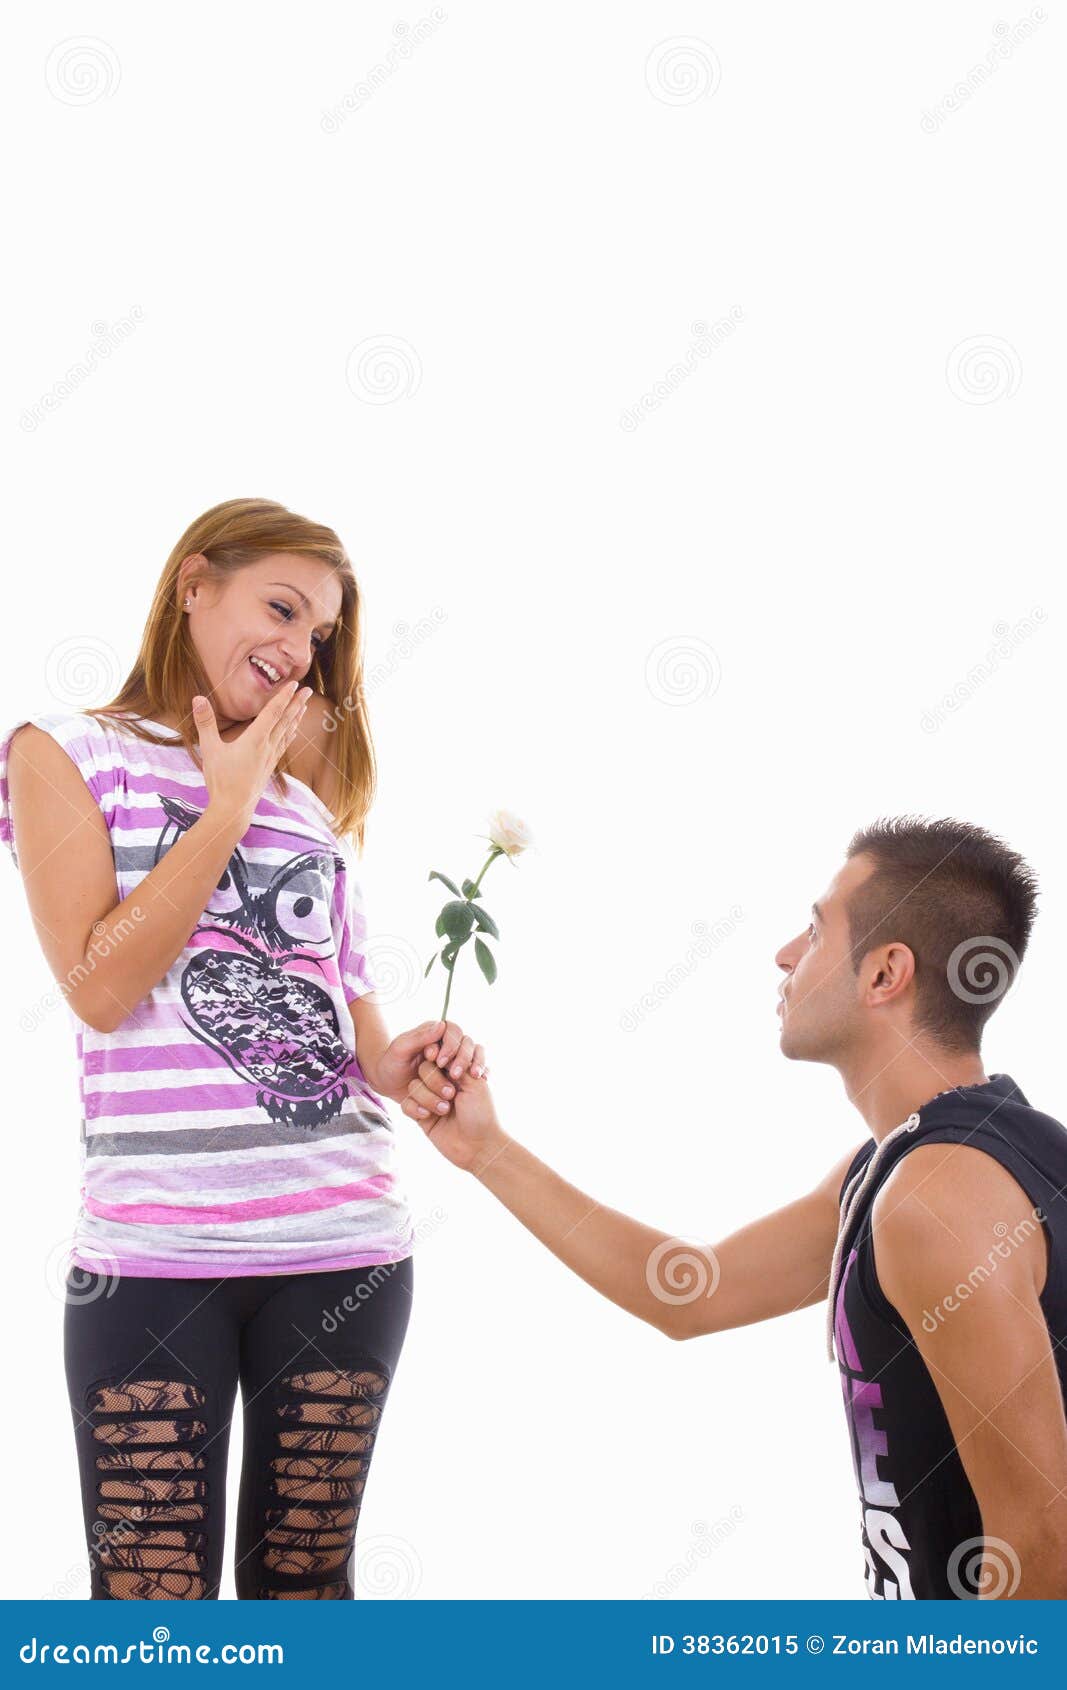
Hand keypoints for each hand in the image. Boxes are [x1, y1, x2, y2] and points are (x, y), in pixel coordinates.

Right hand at [193, 679, 311, 829]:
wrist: (233, 810)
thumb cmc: (220, 780)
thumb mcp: (209, 749)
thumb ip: (205, 722)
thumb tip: (197, 698)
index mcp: (255, 740)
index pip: (273, 712)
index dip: (283, 697)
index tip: (295, 684)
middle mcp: (267, 747)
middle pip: (285, 721)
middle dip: (296, 704)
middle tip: (308, 690)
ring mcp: (270, 758)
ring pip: (286, 733)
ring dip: (296, 718)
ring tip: (304, 706)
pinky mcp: (269, 768)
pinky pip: (283, 746)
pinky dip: (290, 734)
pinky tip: (293, 732)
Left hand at [374, 1019, 483, 1105]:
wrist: (389, 1083)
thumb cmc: (391, 1063)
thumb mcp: (400, 1049)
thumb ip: (419, 1037)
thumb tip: (441, 1025)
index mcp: (434, 1032)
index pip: (452, 1030)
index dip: (450, 1045)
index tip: (440, 1062)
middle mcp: (447, 1042)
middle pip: (466, 1042)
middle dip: (463, 1057)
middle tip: (454, 1074)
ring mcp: (455, 1057)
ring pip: (475, 1053)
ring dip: (476, 1063)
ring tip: (474, 1077)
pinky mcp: (459, 1071)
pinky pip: (476, 1068)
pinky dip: (482, 1071)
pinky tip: (482, 1080)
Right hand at [402, 1054, 503, 1172]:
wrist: (477, 1146)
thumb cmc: (481, 1114)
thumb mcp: (475, 1083)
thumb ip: (458, 1063)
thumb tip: (439, 1053)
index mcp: (457, 1071)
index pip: (440, 1053)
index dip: (443, 1058)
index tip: (451, 1071)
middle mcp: (442, 1082)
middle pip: (424, 1067)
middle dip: (436, 1081)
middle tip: (452, 1095)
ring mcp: (430, 1098)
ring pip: (414, 1085)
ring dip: (429, 1098)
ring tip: (445, 1110)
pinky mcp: (420, 1114)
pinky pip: (406, 1104)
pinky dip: (416, 1109)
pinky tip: (428, 1118)